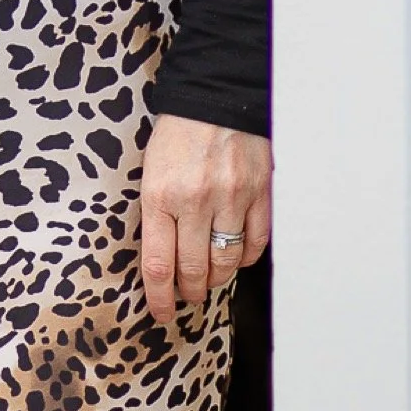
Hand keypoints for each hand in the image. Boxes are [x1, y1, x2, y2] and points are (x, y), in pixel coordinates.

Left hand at [137, 112, 271, 328]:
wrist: (216, 98)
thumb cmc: (177, 134)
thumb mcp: (151, 169)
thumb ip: (156, 212)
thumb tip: (161, 257)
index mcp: (160, 194)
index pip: (158, 263)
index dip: (159, 296)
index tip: (159, 312)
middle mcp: (195, 201)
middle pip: (194, 271)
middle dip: (188, 292)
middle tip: (186, 295)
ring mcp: (231, 200)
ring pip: (226, 263)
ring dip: (216, 279)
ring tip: (208, 280)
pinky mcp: (260, 197)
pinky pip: (254, 245)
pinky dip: (243, 258)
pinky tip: (234, 256)